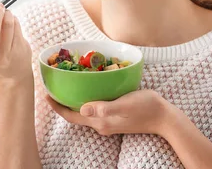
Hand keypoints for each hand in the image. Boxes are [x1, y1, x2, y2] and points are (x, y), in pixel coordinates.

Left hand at [45, 89, 170, 135]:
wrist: (166, 119)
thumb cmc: (146, 108)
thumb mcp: (125, 105)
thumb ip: (104, 108)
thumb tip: (83, 109)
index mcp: (100, 121)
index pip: (72, 116)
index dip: (57, 106)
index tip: (46, 94)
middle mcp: (101, 124)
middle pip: (75, 115)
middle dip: (62, 103)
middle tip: (53, 87)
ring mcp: (108, 122)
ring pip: (84, 112)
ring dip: (73, 101)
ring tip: (66, 86)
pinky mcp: (115, 117)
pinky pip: (95, 110)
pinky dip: (86, 100)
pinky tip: (88, 89)